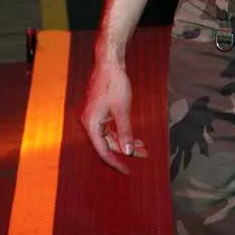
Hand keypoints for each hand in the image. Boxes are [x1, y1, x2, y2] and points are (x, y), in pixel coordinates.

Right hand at [81, 57, 146, 173]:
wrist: (109, 63)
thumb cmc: (114, 83)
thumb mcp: (122, 110)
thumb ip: (125, 132)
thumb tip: (128, 152)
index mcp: (91, 124)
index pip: (103, 150)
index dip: (116, 162)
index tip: (127, 171)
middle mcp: (89, 122)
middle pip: (108, 143)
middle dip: (126, 150)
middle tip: (144, 154)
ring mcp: (94, 116)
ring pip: (110, 135)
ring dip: (125, 141)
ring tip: (143, 146)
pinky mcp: (99, 111)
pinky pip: (110, 127)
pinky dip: (122, 131)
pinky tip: (134, 135)